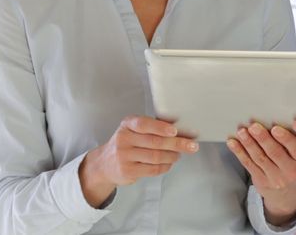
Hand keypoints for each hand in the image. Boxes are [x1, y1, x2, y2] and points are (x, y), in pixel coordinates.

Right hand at [79, 115, 198, 206]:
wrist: (104, 164)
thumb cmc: (125, 143)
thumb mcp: (132, 130)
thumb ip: (151, 128)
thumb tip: (179, 129)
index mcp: (127, 124)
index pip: (144, 124)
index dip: (160, 127)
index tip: (175, 131)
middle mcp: (124, 139)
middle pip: (155, 142)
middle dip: (177, 144)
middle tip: (191, 145)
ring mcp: (124, 156)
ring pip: (155, 157)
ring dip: (172, 156)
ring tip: (179, 154)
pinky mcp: (128, 171)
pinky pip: (152, 169)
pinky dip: (165, 166)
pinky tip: (169, 163)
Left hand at [227, 122, 295, 225]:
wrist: (288, 196)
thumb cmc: (292, 166)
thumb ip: (291, 143)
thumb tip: (272, 119)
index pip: (295, 148)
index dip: (284, 138)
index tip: (275, 128)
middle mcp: (290, 171)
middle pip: (275, 153)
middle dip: (263, 138)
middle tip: (254, 126)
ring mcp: (275, 178)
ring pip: (260, 158)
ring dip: (249, 143)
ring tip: (242, 132)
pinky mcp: (261, 181)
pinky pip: (248, 164)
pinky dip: (239, 152)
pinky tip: (233, 143)